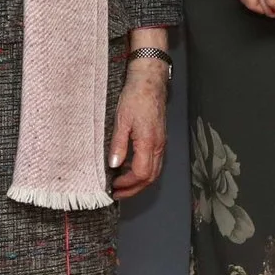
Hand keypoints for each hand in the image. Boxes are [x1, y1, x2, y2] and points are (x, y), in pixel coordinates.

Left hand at [108, 56, 169, 198]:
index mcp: (149, 143)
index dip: (127, 184)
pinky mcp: (160, 139)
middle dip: (134, 189)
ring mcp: (161, 143)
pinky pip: (154, 162)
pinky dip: (142, 170)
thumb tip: (114, 165)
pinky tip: (129, 167)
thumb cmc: (135, 98)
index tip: (113, 186)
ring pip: (154, 171)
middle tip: (118, 193)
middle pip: (150, 177)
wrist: (150, 82)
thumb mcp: (121, 121)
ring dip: (138, 181)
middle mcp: (158, 146)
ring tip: (122, 183)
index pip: (141, 174)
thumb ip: (118, 145)